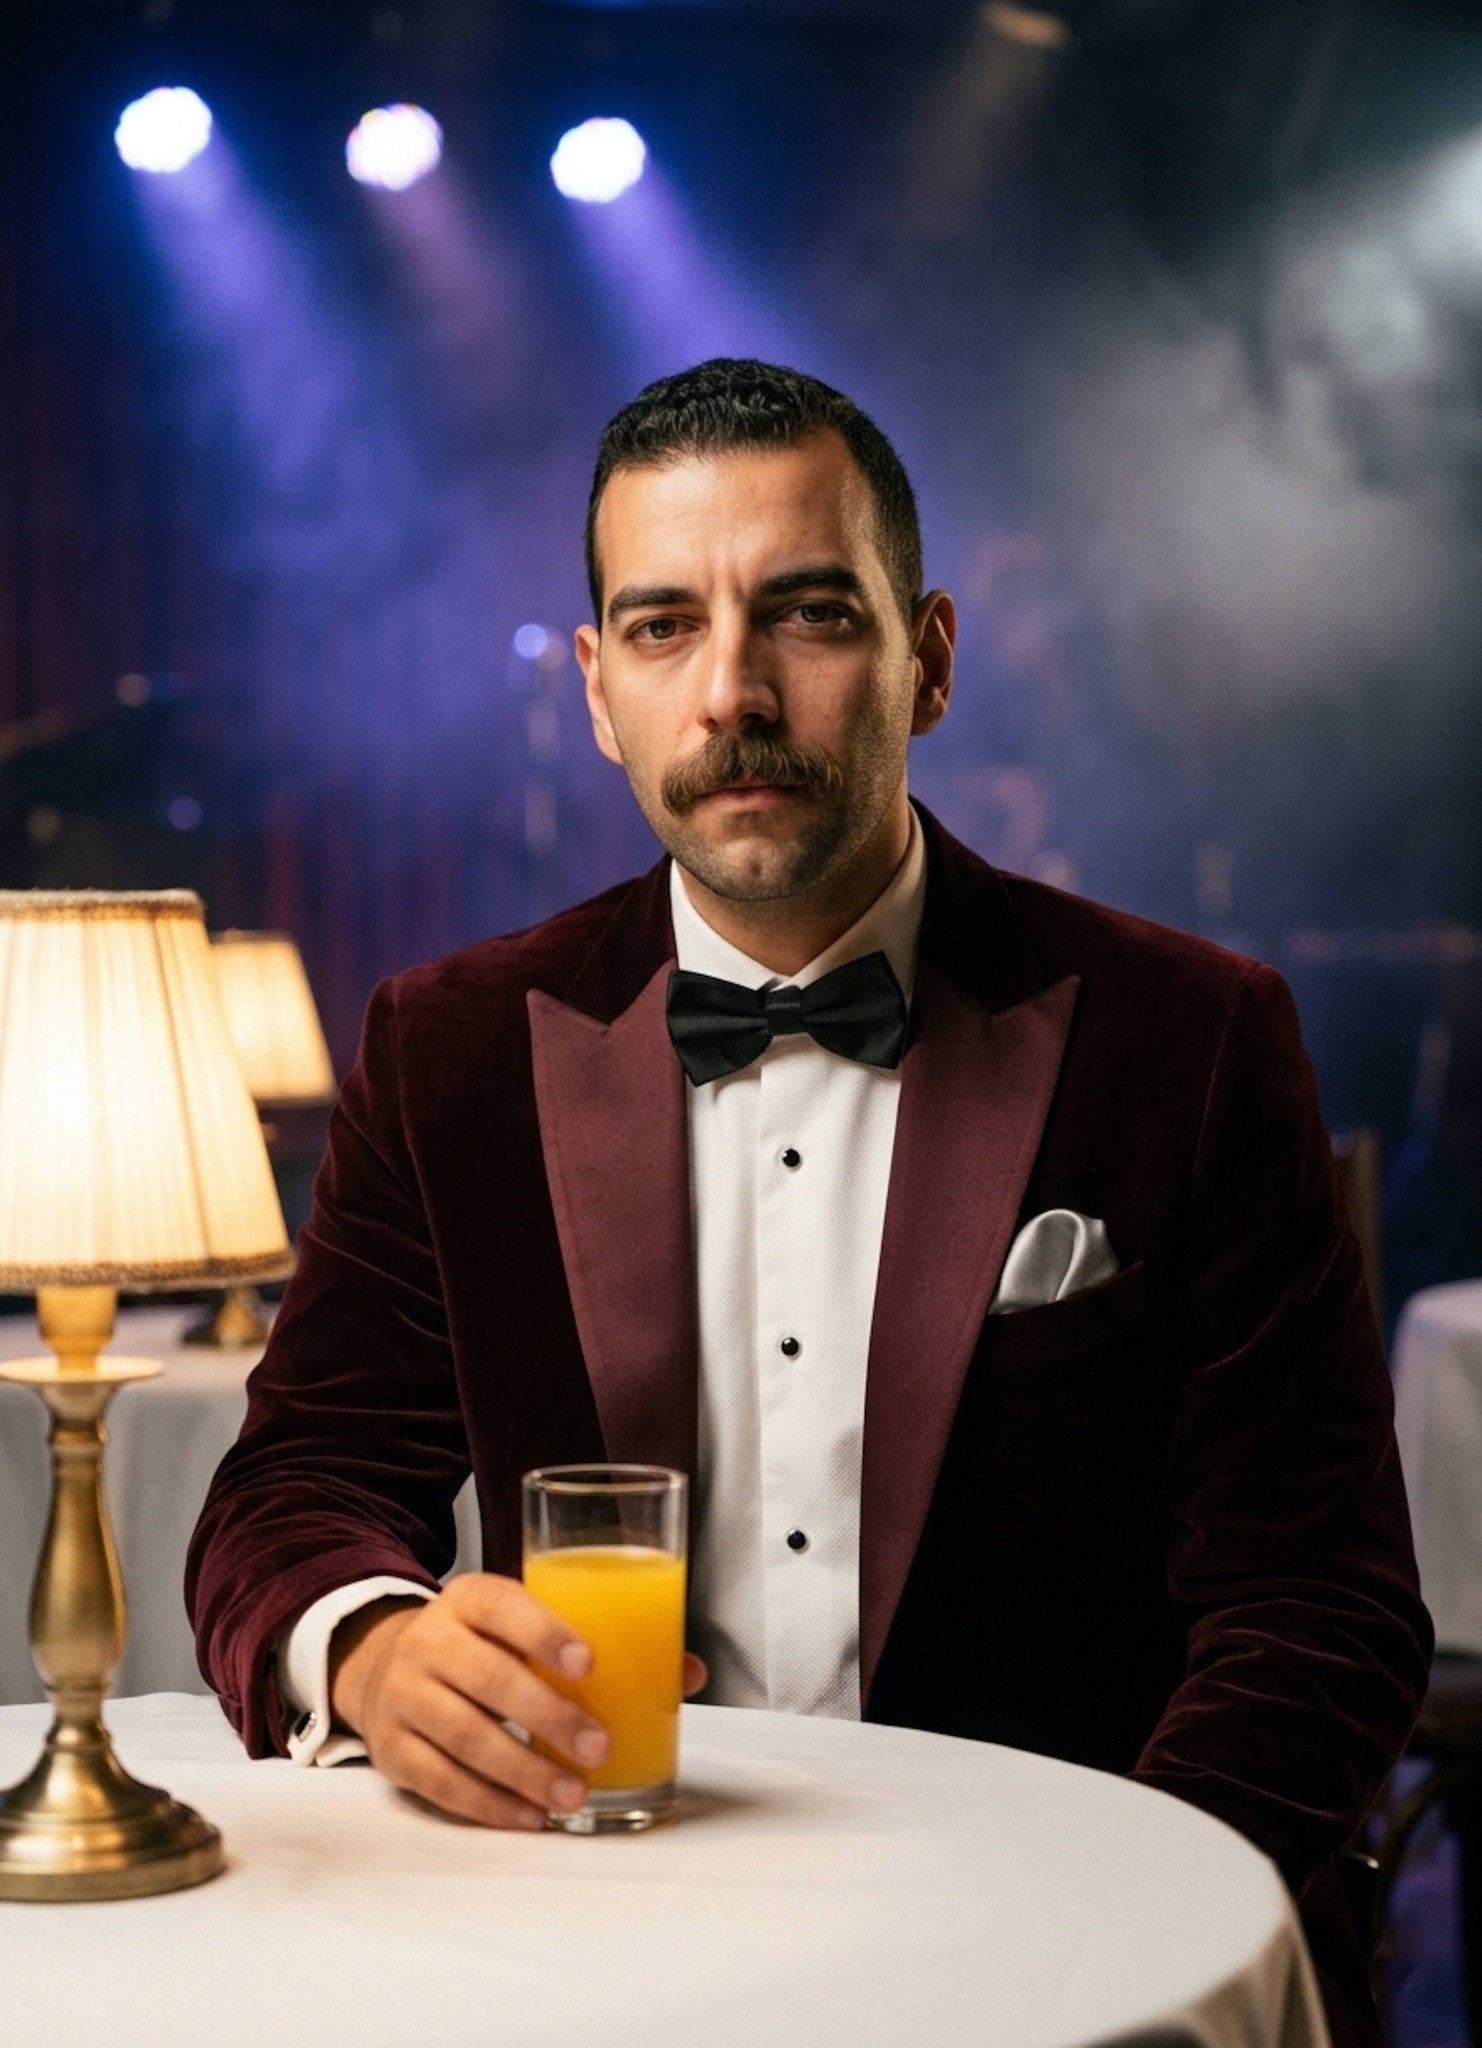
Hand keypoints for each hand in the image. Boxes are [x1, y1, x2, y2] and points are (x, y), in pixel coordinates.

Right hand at [329, 1573, 705, 1829]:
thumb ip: (597, 1640)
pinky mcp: (392, 1750)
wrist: (384, 1666)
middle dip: (548, 1715)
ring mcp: (404, 1696)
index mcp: (470, 1599)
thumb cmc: (482, 1645)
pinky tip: (532, 1815)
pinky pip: (440, 1781)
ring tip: (575, 1794)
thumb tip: (686, 1671)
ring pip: (462, 1734)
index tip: (587, 1662)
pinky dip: (489, 1804)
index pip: (503, 1605)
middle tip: (598, 1746)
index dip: (544, 1631)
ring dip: (524, 1770)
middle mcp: (430, 1641)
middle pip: (485, 1677)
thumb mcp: (523, 1622)